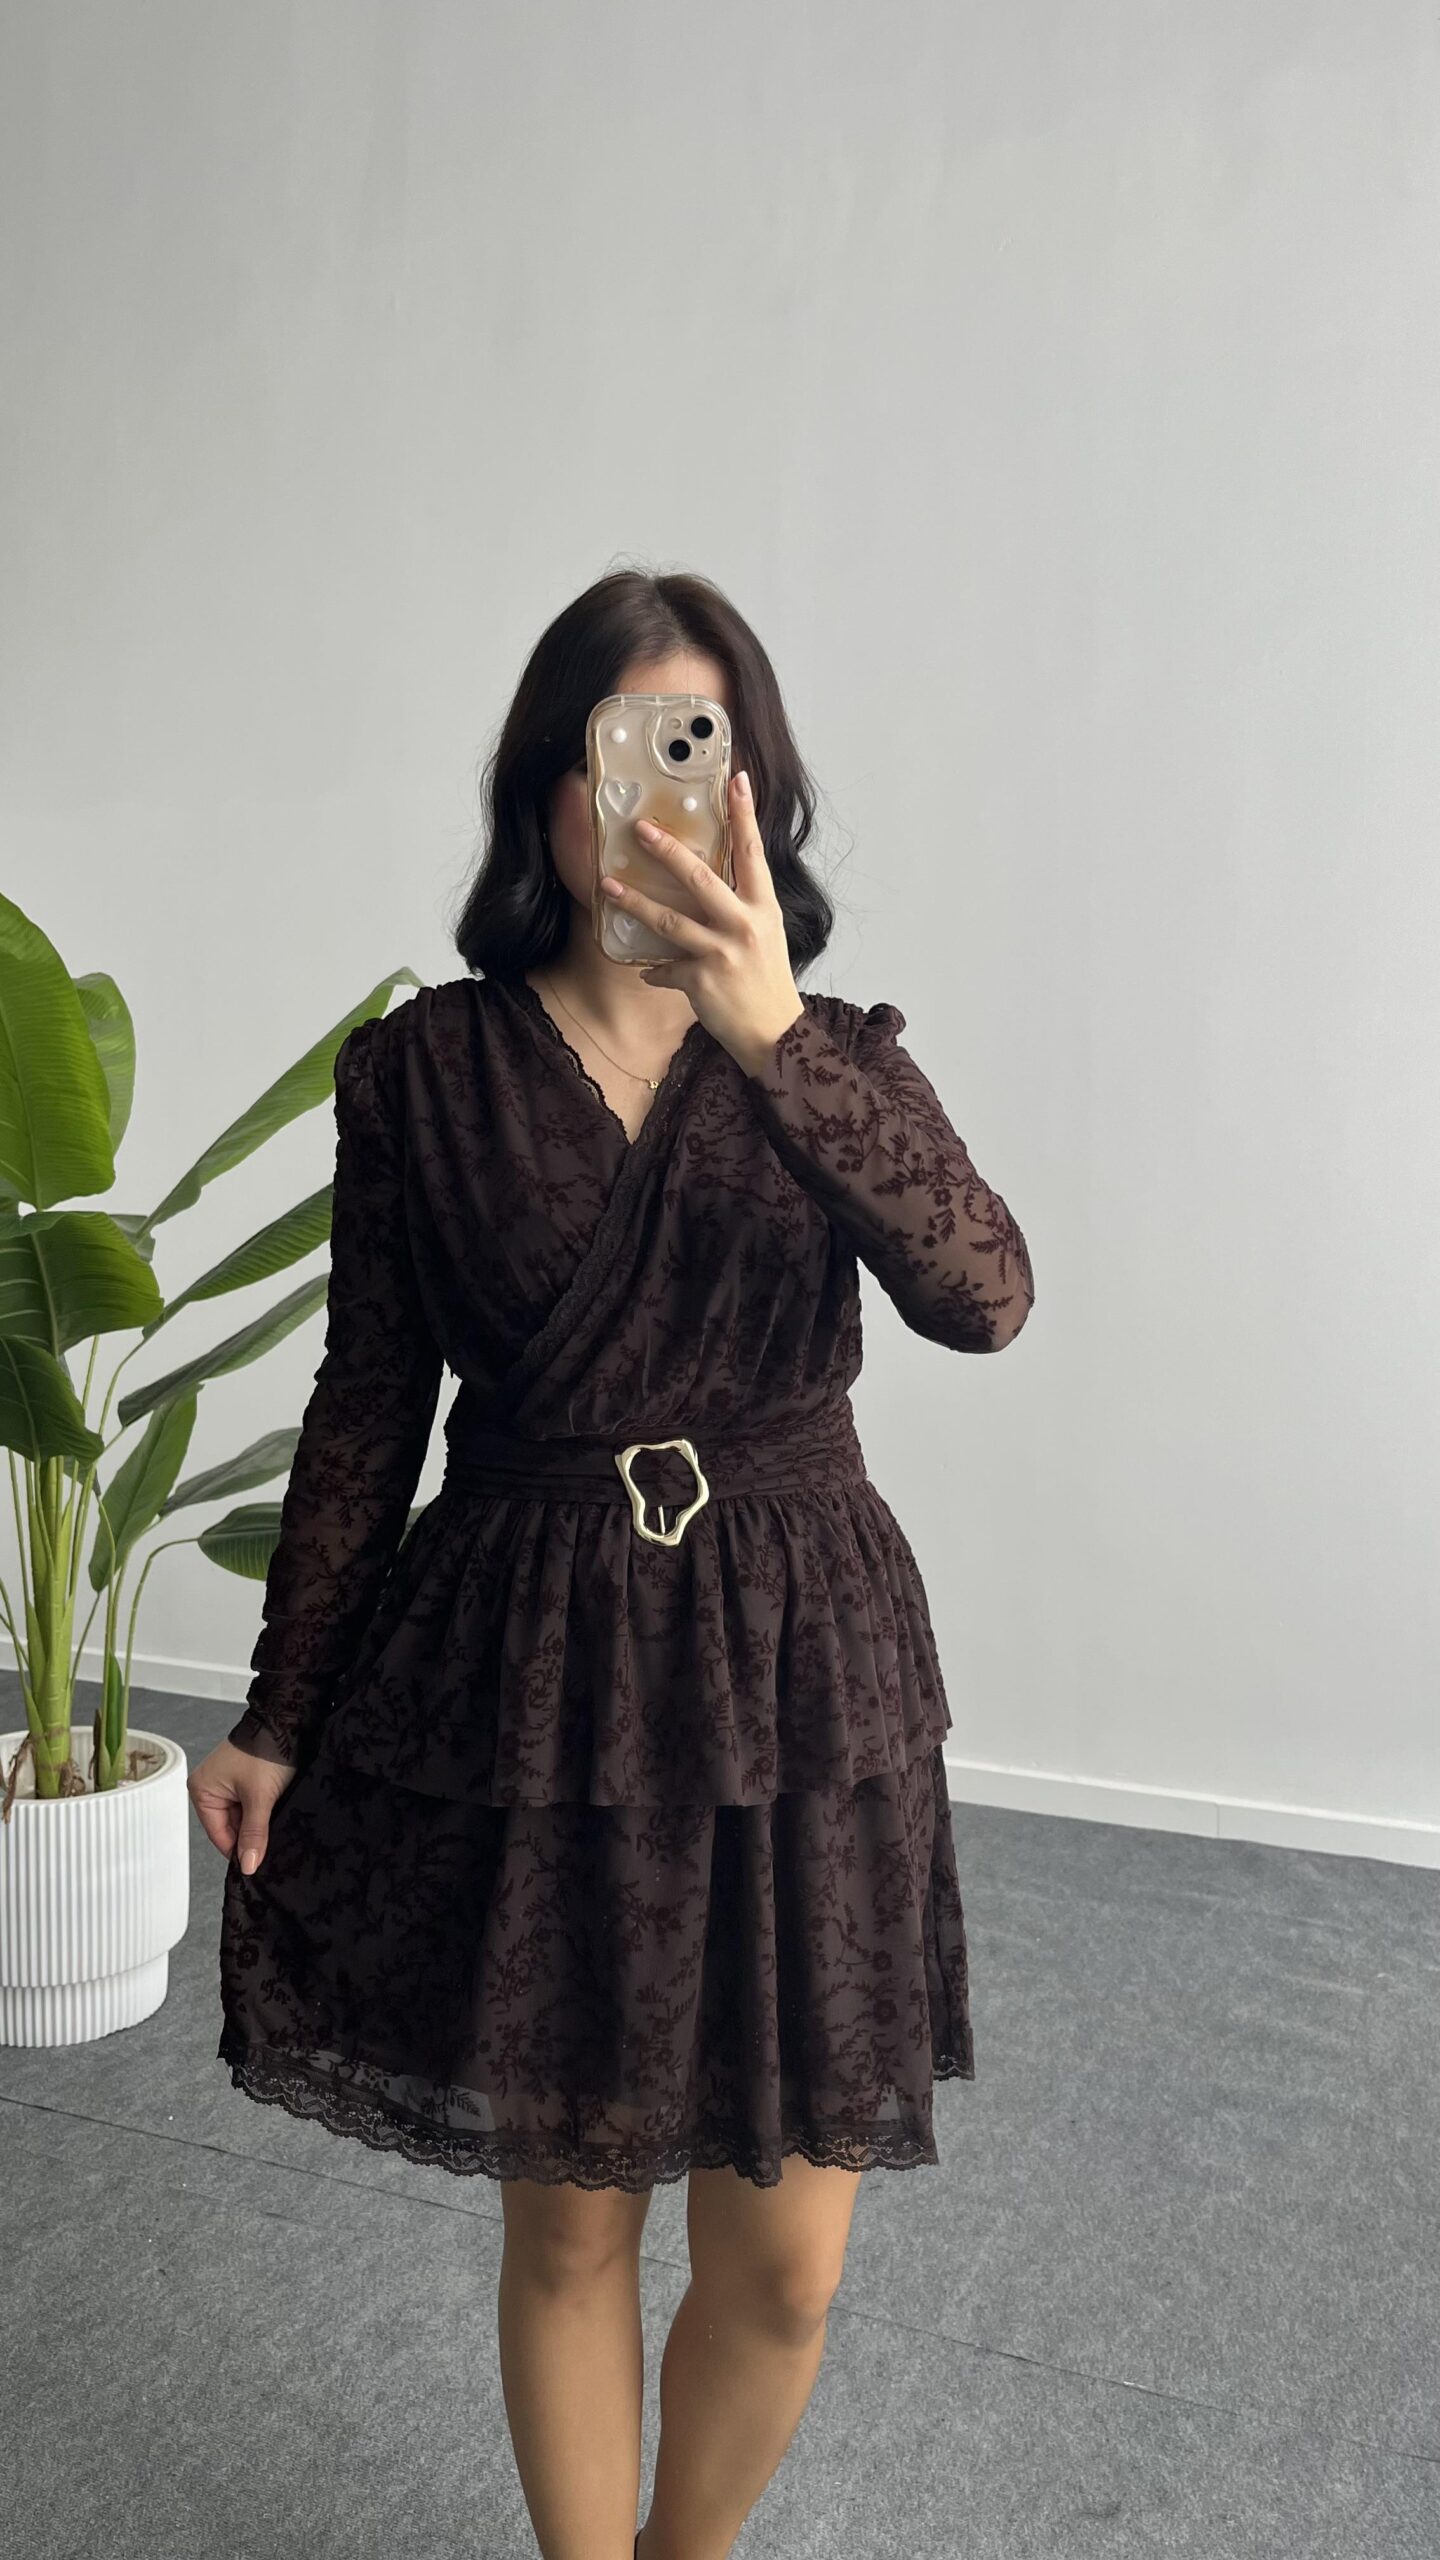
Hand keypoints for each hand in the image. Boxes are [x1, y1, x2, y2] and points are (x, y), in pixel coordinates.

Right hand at [187, 1737, 296, 1874]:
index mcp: (202, 1789)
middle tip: (270, 1843)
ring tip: (274, 1821)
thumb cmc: (266, 1751)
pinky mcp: (242, 1777)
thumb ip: (253, 1834)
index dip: (237, 1850)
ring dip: (257, 1821)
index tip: (254, 1865)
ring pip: (242, 1816)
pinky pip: (249, 1803)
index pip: (218, 1834)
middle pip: (230, 1826)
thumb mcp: (260, 1798)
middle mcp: (209, 1785)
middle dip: (250, 1835)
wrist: (286, 1720)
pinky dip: (261, 1809)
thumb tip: (247, 1865)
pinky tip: (274, 1811)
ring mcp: (226, 1780)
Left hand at [599, 771, 805, 1077]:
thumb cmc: (768, 982)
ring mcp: (722, 953)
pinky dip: (656, 970)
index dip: (745, 815)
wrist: (776, 1036)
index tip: (737, 779)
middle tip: (641, 828)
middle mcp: (744, 925)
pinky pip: (665, 969)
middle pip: (701, 879)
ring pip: (669, 921)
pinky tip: (647, 972)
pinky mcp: (702, 981)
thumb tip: (709, 882)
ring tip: (608, 887)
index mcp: (763, 908)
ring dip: (635, 902)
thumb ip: (743, 906)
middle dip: (668, 851)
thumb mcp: (766, 934)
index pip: (753, 853)